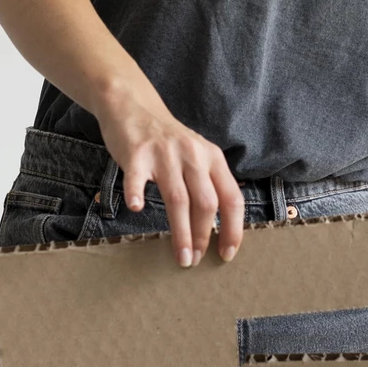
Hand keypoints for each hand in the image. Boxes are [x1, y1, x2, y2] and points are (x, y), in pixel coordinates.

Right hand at [97, 93, 244, 266]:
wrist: (133, 105)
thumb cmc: (167, 139)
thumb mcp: (197, 154)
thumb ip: (208, 182)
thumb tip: (220, 228)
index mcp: (212, 158)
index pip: (232, 198)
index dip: (234, 229)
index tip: (227, 253)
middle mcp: (193, 155)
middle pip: (206, 203)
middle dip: (204, 236)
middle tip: (196, 260)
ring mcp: (164, 154)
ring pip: (178, 199)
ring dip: (181, 233)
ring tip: (182, 257)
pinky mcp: (137, 153)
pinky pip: (136, 178)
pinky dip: (136, 194)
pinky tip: (136, 208)